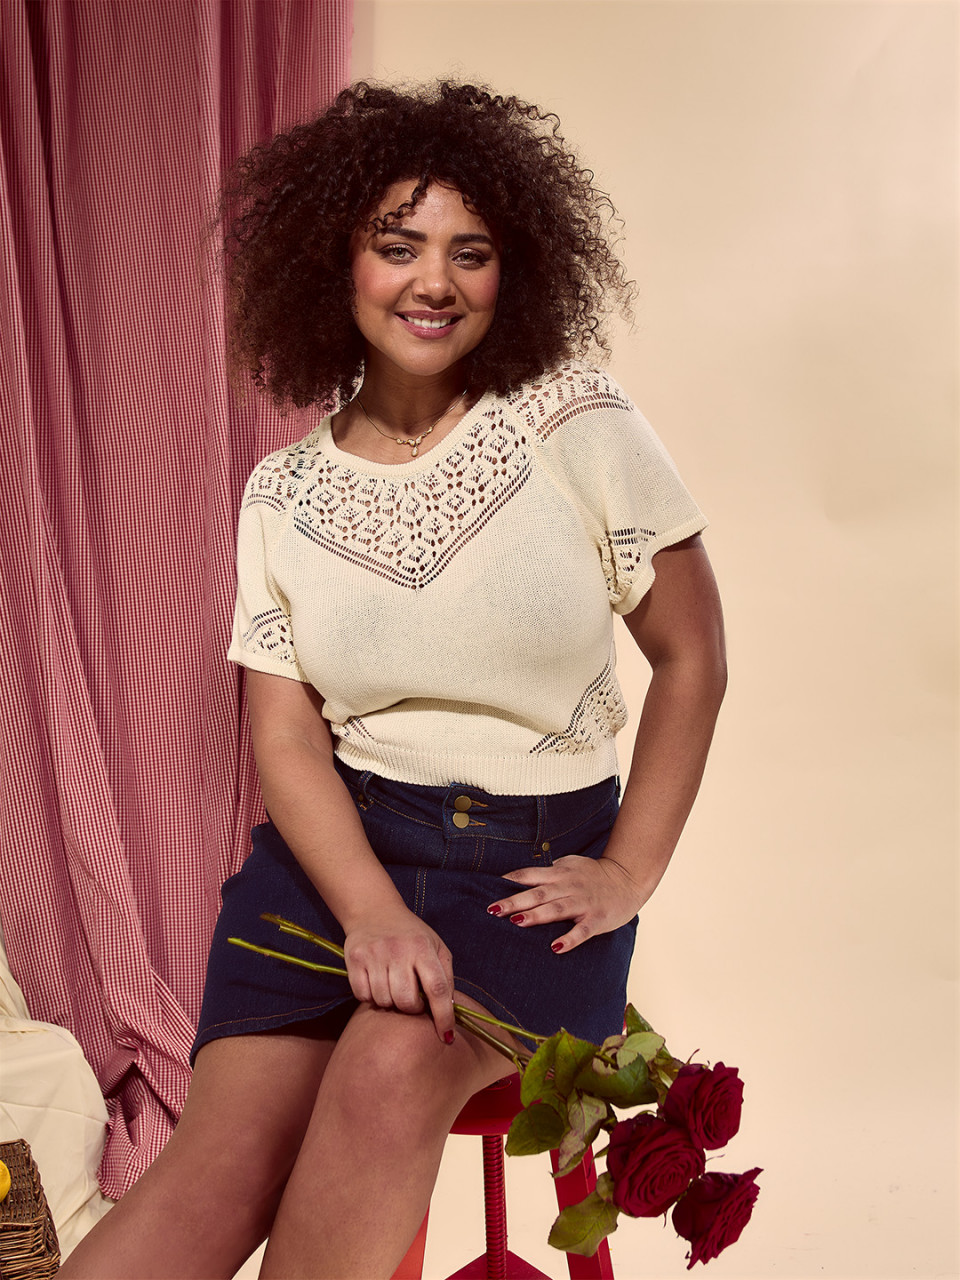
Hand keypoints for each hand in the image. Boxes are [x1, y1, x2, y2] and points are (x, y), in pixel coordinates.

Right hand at [342, 908, 455, 1042]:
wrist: (374, 910)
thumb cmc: (411, 934)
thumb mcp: (436, 946)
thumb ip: (446, 976)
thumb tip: (449, 1010)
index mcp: (423, 948)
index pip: (438, 989)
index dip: (444, 1016)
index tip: (446, 1036)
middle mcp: (399, 950)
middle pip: (406, 1002)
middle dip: (411, 1009)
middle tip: (412, 999)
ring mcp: (375, 954)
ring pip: (384, 1002)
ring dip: (390, 1002)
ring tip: (393, 986)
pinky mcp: (354, 959)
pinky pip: (362, 996)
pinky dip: (370, 996)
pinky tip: (376, 982)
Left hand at [488, 856, 645, 952]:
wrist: (628, 879)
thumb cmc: (593, 875)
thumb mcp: (569, 866)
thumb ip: (547, 872)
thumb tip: (519, 877)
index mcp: (559, 873)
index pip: (530, 875)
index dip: (511, 880)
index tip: (490, 888)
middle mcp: (569, 886)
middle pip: (538, 893)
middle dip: (515, 901)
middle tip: (493, 909)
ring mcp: (583, 903)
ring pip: (556, 909)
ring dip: (536, 915)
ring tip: (517, 922)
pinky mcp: (597, 919)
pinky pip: (582, 930)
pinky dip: (570, 939)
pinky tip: (556, 948)